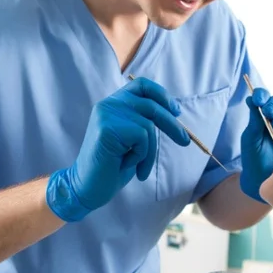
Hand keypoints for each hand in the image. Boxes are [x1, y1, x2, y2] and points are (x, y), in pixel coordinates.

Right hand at [46, 77, 189, 221]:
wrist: (87, 187)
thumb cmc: (112, 166)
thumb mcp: (131, 139)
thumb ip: (143, 121)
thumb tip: (173, 113)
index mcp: (113, 104)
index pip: (141, 85)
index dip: (161, 95)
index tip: (176, 111)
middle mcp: (108, 104)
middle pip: (151, 105)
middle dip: (171, 125)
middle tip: (184, 142)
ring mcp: (106, 114)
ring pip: (148, 125)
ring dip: (149, 152)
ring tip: (138, 167)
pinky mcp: (107, 128)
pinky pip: (142, 138)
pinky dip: (141, 156)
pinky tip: (126, 165)